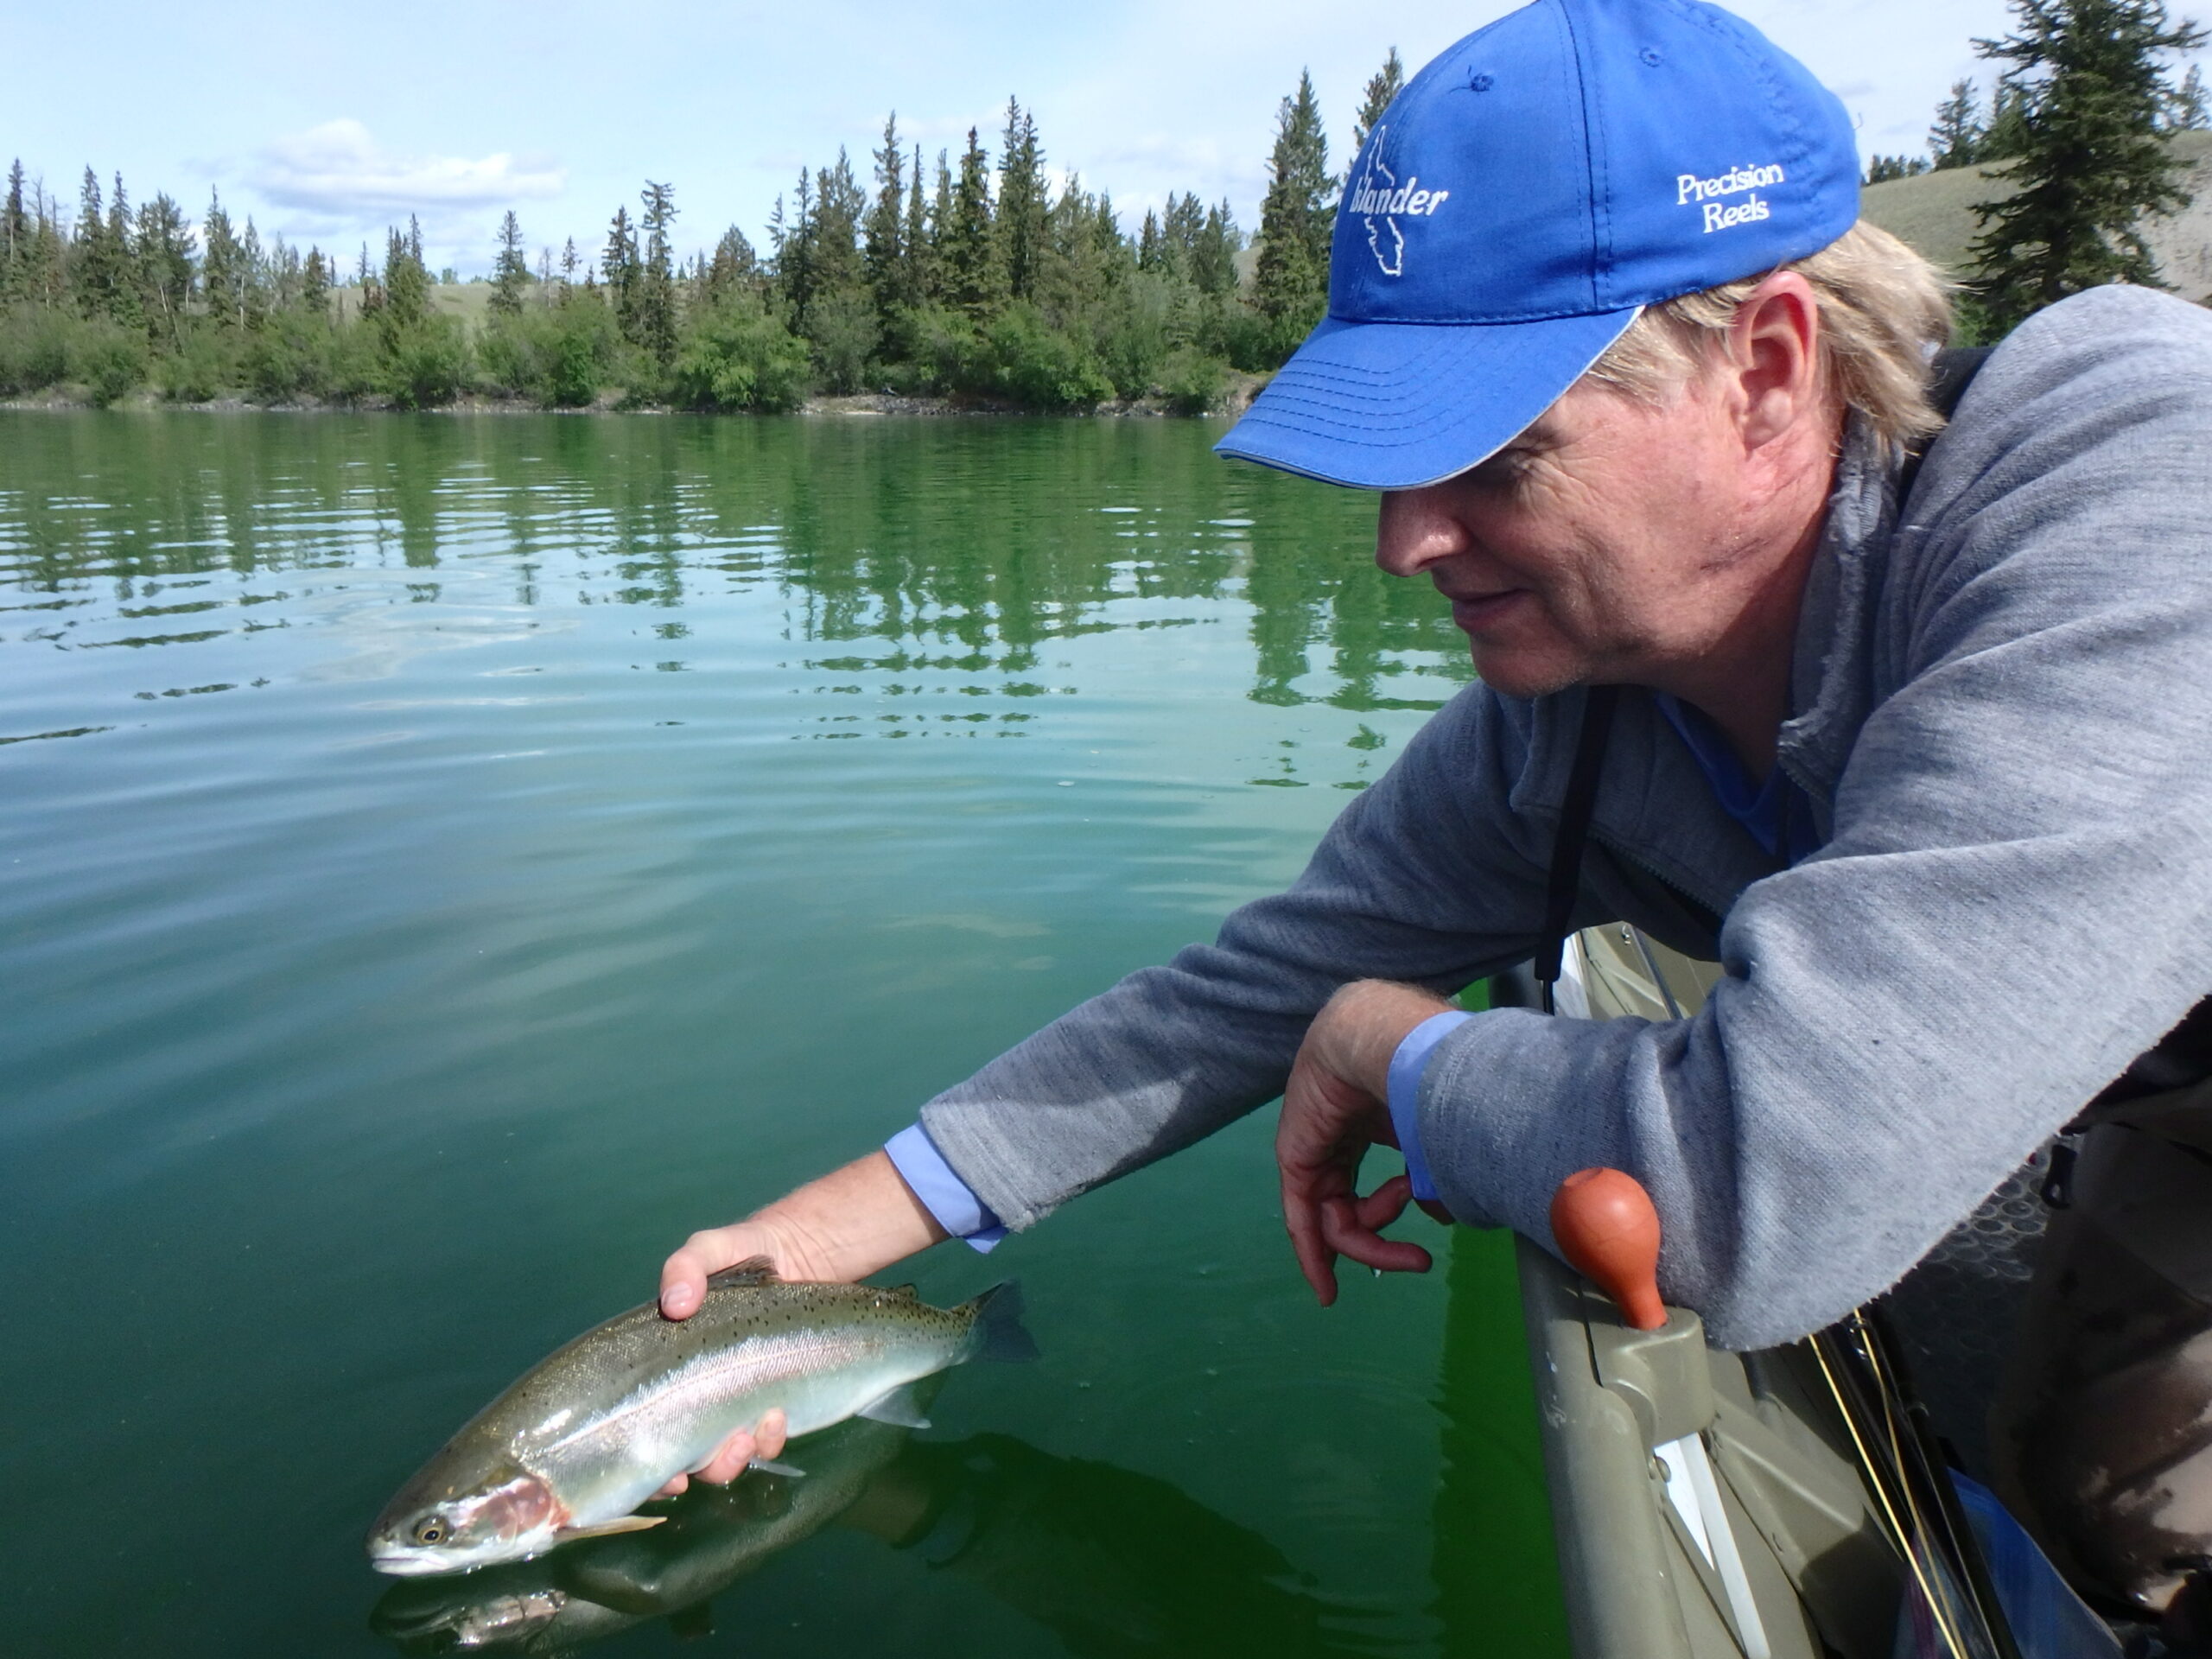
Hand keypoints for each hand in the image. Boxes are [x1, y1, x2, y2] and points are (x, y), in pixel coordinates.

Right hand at [655, 1149, 947, 1488]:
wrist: (806, 1255)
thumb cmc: (746, 1253)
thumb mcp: (712, 1248)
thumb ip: (686, 1265)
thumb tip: (675, 1305)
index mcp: (668, 1369)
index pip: (644, 1427)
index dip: (647, 1462)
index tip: (669, 1474)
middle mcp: (697, 1396)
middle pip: (686, 1458)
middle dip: (704, 1466)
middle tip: (727, 1446)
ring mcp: (737, 1403)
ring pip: (726, 1458)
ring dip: (736, 1458)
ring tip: (754, 1431)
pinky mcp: (774, 1403)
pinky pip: (765, 1439)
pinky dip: (768, 1438)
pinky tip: (777, 1416)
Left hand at [1278, 981, 1456, 1305]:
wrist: (1378, 1038)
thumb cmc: (1417, 1075)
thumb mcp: (1429, 1136)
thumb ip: (1431, 1176)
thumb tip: (1443, 1213)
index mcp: (1369, 1128)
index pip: (1368, 1186)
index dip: (1387, 1222)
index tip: (1419, 1256)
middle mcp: (1338, 1142)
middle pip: (1350, 1209)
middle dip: (1382, 1241)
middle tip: (1420, 1262)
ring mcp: (1314, 1150)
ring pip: (1332, 1217)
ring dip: (1369, 1244)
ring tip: (1411, 1252)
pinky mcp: (1295, 1158)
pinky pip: (1301, 1215)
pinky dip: (1312, 1253)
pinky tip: (1326, 1289)